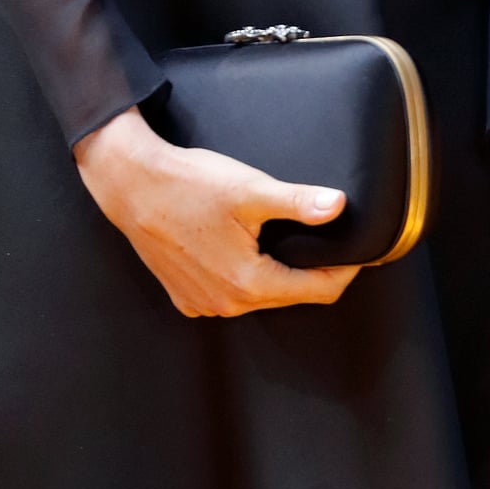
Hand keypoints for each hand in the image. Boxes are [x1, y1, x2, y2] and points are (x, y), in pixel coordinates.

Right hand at [74, 105, 358, 318]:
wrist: (131, 185)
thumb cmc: (188, 186)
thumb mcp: (249, 190)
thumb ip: (297, 202)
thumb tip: (338, 206)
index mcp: (249, 283)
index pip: (318, 291)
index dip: (344, 271)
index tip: (359, 253)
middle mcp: (227, 303)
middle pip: (289, 294)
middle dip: (311, 270)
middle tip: (323, 239)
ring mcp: (203, 303)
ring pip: (259, 295)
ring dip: (276, 272)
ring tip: (282, 239)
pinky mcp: (185, 295)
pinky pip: (228, 293)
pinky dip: (242, 276)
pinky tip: (240, 247)